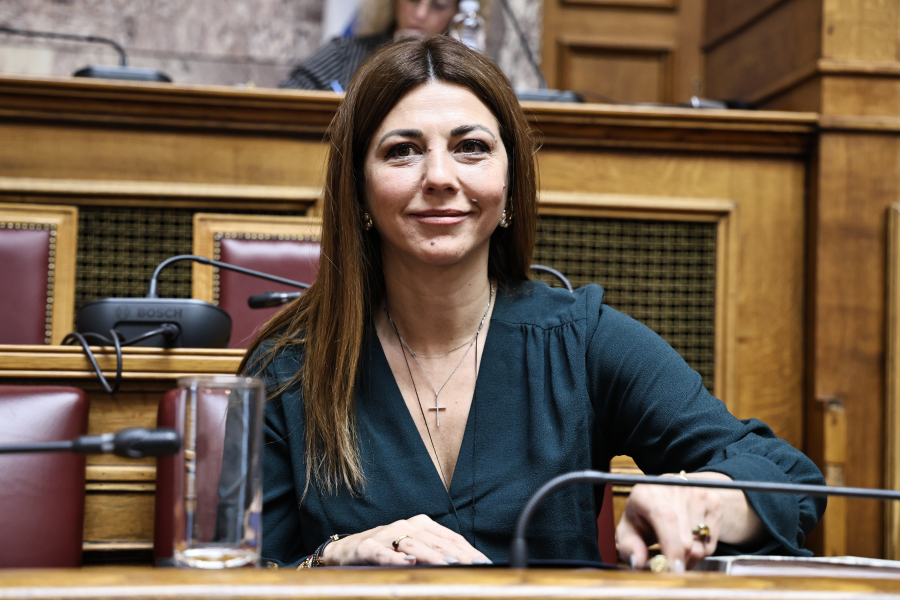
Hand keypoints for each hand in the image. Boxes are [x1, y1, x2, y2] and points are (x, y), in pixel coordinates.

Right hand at [318, 514, 490, 565]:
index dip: (468, 550)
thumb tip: (463, 565)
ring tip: (448, 565)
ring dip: (432, 556)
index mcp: (421, 524)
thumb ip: (435, 553)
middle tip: (474, 566)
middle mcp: (406, 526)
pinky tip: (407, 564)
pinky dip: (396, 559)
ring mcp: (387, 535)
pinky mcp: (368, 547)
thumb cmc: (385, 550)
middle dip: (457, 555)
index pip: (450, 538)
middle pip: (436, 541)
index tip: (485, 563)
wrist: (346, 549)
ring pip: (413, 546)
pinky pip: (384, 553)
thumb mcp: (412, 549)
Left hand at [616, 471, 764, 570]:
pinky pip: (711, 544)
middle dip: (676, 561)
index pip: (665, 518)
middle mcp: (675, 488)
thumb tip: (638, 562)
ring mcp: (698, 493)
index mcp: (647, 493)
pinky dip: (701, 551)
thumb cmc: (644, 514)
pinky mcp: (715, 502)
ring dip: (688, 558)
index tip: (674, 570)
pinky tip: (689, 539)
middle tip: (667, 564)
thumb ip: (629, 546)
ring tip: (675, 547)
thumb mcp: (629, 527)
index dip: (671, 546)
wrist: (669, 492)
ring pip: (701, 546)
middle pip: (685, 540)